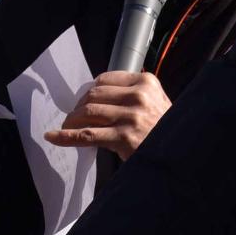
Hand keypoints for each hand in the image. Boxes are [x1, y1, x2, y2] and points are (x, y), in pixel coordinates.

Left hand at [44, 70, 169, 159]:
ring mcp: (131, 117)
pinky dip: (66, 136)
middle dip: (78, 107)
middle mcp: (139, 96)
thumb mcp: (157, 104)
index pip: (105, 79)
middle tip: (73, 117)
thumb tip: (99, 96)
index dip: (89, 91)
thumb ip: (134, 95)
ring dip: (71, 121)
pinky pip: (87, 135)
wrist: (182, 155)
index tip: (83, 101)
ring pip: (88, 113)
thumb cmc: (166, 131)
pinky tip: (54, 137)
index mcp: (146, 83)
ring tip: (66, 127)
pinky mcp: (123, 138)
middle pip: (94, 95)